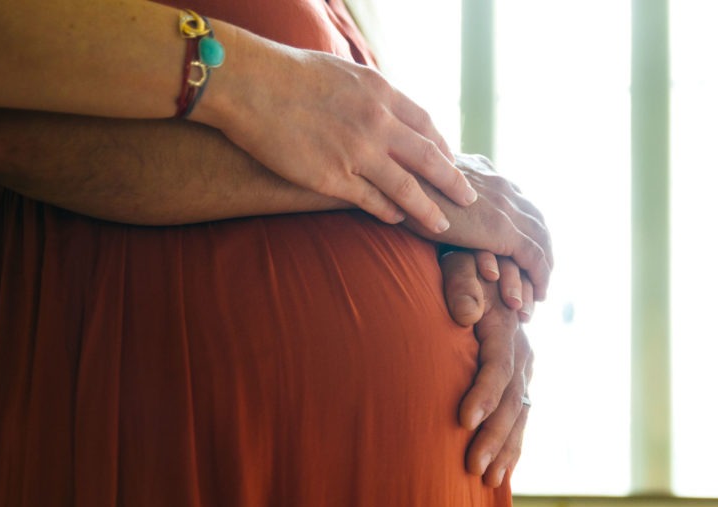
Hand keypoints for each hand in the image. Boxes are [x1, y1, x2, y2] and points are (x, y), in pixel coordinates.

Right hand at [202, 39, 476, 233]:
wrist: (250, 85)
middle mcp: (377, 123)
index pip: (425, 125)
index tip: (449, 161)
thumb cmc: (289, 73)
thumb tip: (384, 107)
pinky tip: (397, 219)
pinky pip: (371, 201)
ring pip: (407, 188)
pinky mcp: (332, 178)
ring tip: (442, 224)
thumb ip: (370, 93)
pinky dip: (389, 212)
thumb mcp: (343, 71)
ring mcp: (357, 153)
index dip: (442, 147)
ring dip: (428, 209)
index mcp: (381, 93)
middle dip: (452, 182)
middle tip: (467, 198)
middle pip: (428, 159)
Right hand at [405, 153, 551, 299]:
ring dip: (544, 264)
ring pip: (540, 238)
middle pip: (534, 217)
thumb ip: (432, 192)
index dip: (522, 224)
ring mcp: (504, 204)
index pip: (514, 199)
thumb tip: (424, 200)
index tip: (521, 246)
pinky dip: (540, 276)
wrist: (399, 180)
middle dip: (540, 245)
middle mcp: (499, 184)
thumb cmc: (395, 183)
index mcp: (482, 170)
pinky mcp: (501, 228)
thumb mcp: (420, 183)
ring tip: (540, 288)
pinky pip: (533, 256)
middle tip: (539, 271)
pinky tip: (538, 295)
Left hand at [441, 251, 533, 486]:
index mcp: (505, 325)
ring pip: (520, 412)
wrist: (484, 265)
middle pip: (513, 399)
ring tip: (487, 478)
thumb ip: (461, 285)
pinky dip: (513, 442)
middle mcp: (521, 348)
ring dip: (506, 447)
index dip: (484, 394)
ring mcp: (524, 364)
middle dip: (494, 435)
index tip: (464, 421)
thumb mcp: (459, 264)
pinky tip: (501, 468)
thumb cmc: (462, 265)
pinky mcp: (520, 376)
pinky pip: (521, 413)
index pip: (498, 366)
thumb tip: (465, 314)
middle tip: (471, 466)